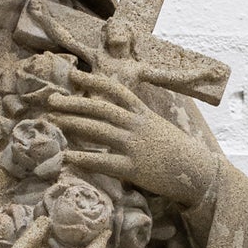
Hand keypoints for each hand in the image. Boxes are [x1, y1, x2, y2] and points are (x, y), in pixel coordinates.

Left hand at [44, 67, 218, 211]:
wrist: (197, 172)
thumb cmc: (178, 152)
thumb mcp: (159, 128)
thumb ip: (139, 122)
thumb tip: (120, 120)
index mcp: (143, 114)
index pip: (115, 91)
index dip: (93, 82)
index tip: (74, 76)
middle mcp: (136, 125)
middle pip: (99, 109)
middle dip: (73, 103)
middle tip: (50, 100)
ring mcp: (134, 146)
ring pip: (98, 130)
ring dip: (73, 123)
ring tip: (53, 120)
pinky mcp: (133, 168)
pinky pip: (104, 161)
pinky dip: (84, 158)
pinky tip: (67, 156)